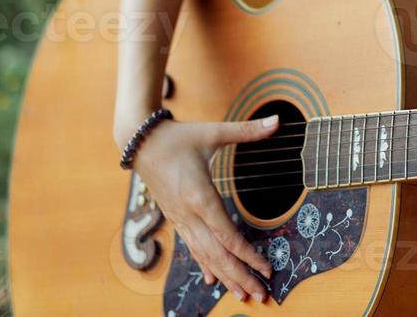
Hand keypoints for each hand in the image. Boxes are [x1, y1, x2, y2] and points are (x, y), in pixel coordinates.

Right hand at [128, 116, 281, 303]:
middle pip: (216, 254)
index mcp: (200, 196)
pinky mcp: (175, 219)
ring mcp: (180, 219)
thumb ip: (247, 130)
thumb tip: (277, 121)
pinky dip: (205, 265)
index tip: (266, 268)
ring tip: (243, 295)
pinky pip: (192, 248)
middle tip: (261, 295)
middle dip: (240, 276)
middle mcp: (189, 214)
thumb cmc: (177, 136)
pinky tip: (213, 281)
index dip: (247, 255)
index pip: (227, 235)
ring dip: (225, 277)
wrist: (139, 141)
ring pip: (204, 256)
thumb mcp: (213, 132)